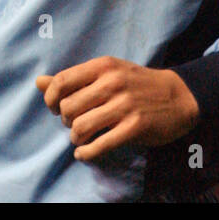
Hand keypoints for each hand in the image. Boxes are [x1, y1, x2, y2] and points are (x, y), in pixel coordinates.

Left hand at [35, 56, 199, 160]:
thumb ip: (74, 79)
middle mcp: (112, 83)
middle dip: (65, 120)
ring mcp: (124, 106)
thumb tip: (38, 82)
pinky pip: (99, 145)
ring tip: (81, 138)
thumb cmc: (137, 84)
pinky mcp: (135, 127)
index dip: (50, 98)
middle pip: (68, 107)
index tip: (53, 108)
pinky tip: (85, 153)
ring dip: (75, 138)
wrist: (180, 96)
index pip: (61, 81)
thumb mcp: (108, 73)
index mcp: (103, 66)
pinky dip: (86, 153)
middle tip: (73, 123)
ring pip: (80, 127)